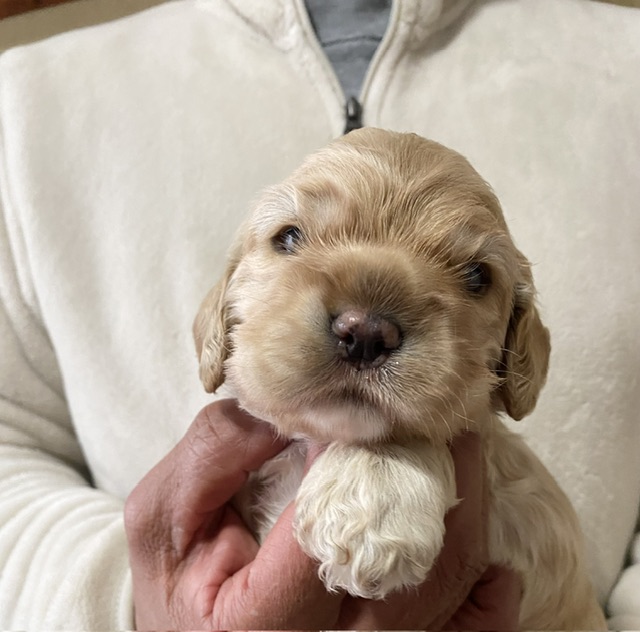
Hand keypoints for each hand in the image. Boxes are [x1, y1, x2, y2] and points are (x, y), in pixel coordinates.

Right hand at [124, 399, 519, 629]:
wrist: (185, 625)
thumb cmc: (172, 571)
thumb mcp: (164, 509)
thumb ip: (221, 451)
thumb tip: (305, 406)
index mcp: (254, 626)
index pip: (324, 538)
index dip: (349, 463)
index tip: (358, 407)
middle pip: (407, 574)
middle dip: (432, 480)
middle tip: (438, 417)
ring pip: (442, 598)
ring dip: (464, 517)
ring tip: (463, 452)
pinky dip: (484, 606)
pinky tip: (495, 567)